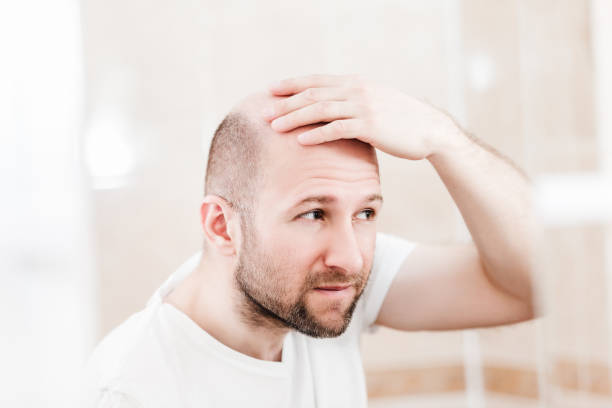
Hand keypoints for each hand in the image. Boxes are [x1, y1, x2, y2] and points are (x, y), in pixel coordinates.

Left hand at [263, 74, 463, 160]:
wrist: (430, 129)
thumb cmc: (401, 120)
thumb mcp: (375, 102)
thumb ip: (353, 100)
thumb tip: (333, 107)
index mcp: (355, 83)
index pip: (316, 80)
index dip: (292, 84)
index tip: (270, 90)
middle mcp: (356, 90)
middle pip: (312, 93)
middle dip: (285, 102)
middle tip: (263, 111)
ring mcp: (363, 106)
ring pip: (320, 108)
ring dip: (294, 117)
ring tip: (273, 126)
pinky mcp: (370, 125)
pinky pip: (336, 128)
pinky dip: (316, 133)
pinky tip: (300, 140)